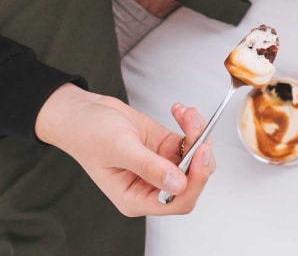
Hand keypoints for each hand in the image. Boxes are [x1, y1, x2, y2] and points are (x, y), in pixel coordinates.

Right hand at [35, 83, 214, 215]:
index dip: (195, 181)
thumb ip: (149, 167)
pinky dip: (191, 125)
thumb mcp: (119, 148)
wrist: (83, 112)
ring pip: (195, 158)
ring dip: (197, 133)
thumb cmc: (88, 133)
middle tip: (197, 128)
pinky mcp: (167, 148)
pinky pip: (190, 141)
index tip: (200, 153)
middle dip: (200, 153)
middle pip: (193, 180)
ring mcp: (162, 166)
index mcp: (136, 198)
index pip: (178, 201)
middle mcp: (151, 186)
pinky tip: (179, 111)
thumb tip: (177, 184)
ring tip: (186, 113)